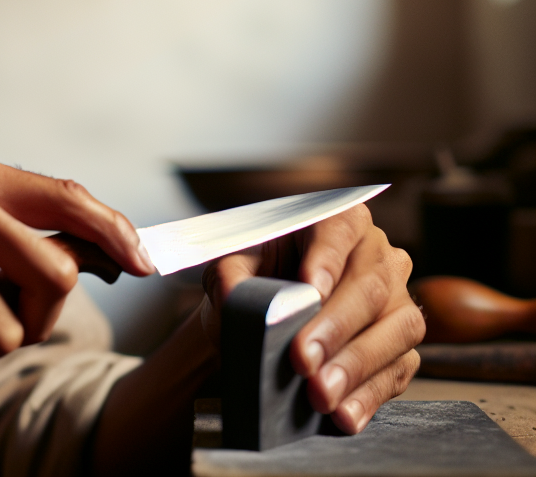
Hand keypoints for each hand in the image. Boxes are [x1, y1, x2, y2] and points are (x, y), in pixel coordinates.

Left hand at [200, 205, 423, 432]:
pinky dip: (370, 395)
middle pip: (369, 286)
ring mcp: (397, 298)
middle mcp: (377, 253)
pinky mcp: (402, 345)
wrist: (260, 314)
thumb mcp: (232, 264)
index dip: (326, 260)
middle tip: (303, 359)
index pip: (338, 232)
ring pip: (395, 328)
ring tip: (321, 393)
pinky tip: (344, 414)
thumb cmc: (252, 277)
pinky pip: (398, 369)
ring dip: (356, 366)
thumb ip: (230, 274)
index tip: (309, 290)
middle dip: (335, 327)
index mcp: (336, 218)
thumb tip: (231, 295)